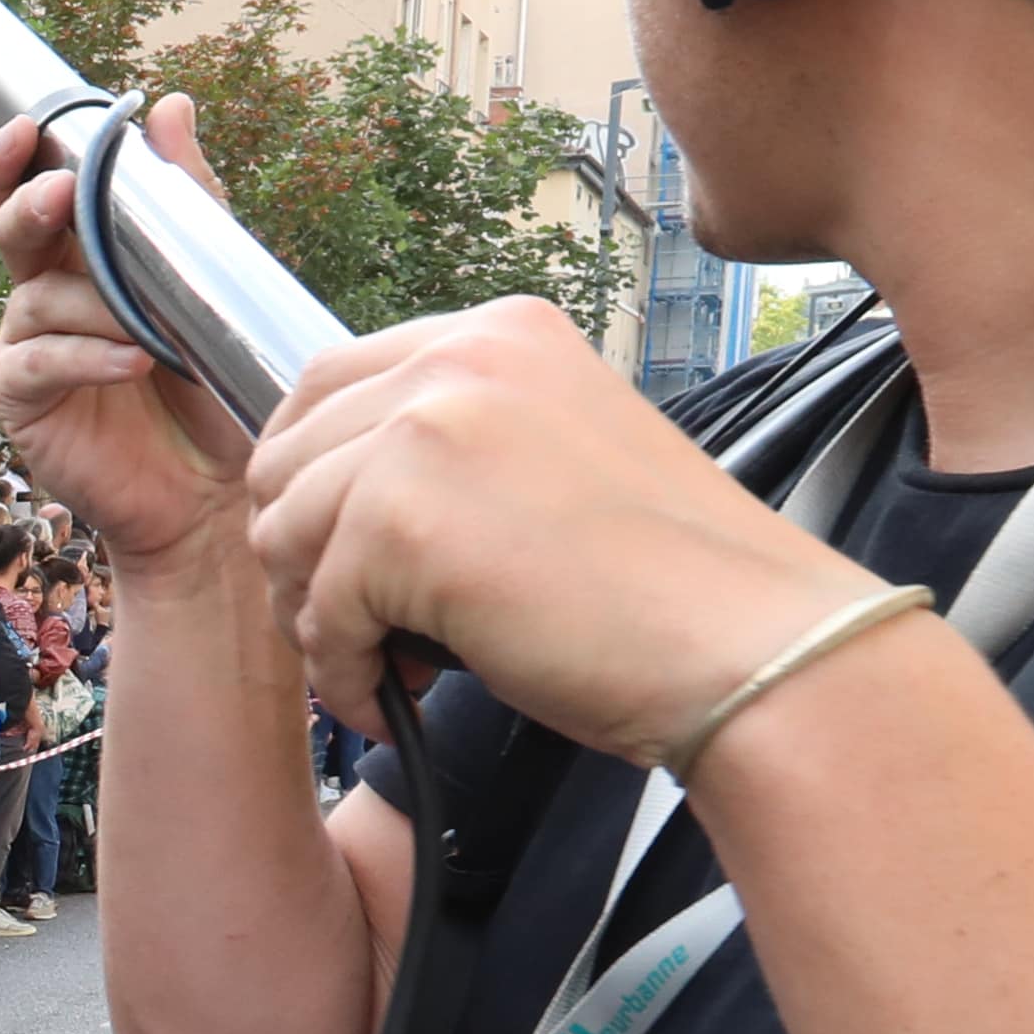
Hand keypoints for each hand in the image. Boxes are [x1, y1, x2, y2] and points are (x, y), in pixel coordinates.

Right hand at [0, 101, 259, 574]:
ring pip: (35, 294)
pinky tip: (131, 362)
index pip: (33, 188)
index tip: (29, 127)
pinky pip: (36, 360)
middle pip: (5, 225)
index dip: (15, 157)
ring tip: (148, 330)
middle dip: (19, 200)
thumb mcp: (213, 279)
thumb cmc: (215, 386)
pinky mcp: (20, 399)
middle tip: (55, 192)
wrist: (215, 491)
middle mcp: (46, 290)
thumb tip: (170, 105)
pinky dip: (86, 355)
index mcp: (84, 254)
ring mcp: (27, 344)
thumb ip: (187, 198)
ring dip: (93, 303)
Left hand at [245, 300, 877, 754]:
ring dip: (319, 618)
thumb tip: (328, 498)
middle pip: (285, 458)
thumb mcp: (550, 460)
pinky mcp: (401, 522)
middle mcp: (456, 357)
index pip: (326, 384)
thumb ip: (452, 448)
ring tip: (390, 663)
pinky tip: (395, 702)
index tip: (341, 554)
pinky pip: (315, 614)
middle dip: (304, 555)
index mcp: (497, 331)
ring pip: (283, 535)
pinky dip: (342, 675)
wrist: (750, 646)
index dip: (312, 483)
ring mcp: (424, 431)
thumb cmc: (665, 584)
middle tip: (364, 624)